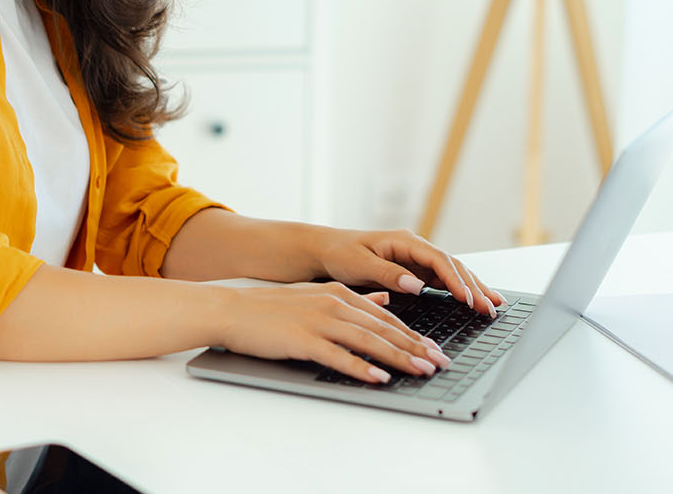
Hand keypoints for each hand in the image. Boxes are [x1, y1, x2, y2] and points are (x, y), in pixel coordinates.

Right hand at [216, 282, 452, 382]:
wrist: (232, 309)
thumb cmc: (270, 308)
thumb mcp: (315, 295)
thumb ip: (352, 299)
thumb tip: (383, 300)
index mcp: (338, 294)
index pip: (385, 318)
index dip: (413, 335)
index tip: (435, 349)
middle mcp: (333, 305)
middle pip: (383, 330)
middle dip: (416, 348)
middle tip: (440, 363)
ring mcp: (318, 321)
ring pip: (368, 341)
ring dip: (398, 357)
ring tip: (421, 371)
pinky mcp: (303, 340)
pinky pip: (338, 356)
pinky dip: (361, 367)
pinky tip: (378, 377)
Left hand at [310, 228, 506, 314]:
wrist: (326, 251)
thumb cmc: (340, 254)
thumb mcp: (359, 264)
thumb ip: (388, 273)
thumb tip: (418, 285)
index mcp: (404, 242)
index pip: (438, 260)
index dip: (456, 280)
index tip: (469, 299)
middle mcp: (414, 248)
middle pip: (452, 266)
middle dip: (474, 286)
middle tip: (492, 307)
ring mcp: (416, 259)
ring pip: (452, 273)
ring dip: (473, 288)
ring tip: (494, 305)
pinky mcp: (414, 270)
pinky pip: (442, 280)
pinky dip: (460, 290)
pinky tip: (473, 301)